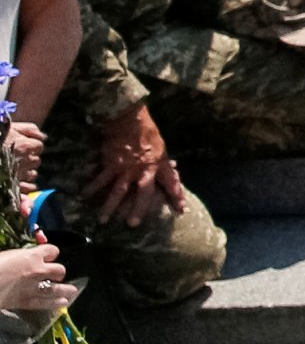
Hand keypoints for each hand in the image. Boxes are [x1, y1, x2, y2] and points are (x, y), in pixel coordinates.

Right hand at [0, 245, 74, 315]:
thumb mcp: (8, 255)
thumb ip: (19, 257)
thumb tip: (21, 258)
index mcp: (32, 255)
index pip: (51, 250)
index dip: (52, 253)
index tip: (50, 256)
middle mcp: (37, 270)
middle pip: (58, 270)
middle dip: (59, 272)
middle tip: (58, 275)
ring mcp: (33, 287)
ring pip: (56, 288)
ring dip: (65, 290)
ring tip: (72, 291)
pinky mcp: (26, 301)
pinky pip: (44, 303)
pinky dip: (54, 303)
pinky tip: (62, 304)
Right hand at [6, 120, 42, 185]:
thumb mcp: (12, 127)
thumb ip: (30, 129)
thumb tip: (44, 136)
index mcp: (25, 145)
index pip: (38, 146)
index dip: (32, 145)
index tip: (25, 145)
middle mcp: (23, 160)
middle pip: (36, 161)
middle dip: (29, 159)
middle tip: (18, 157)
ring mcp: (18, 173)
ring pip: (32, 174)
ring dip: (27, 172)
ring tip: (16, 168)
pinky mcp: (12, 183)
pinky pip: (27, 188)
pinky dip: (27, 187)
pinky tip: (21, 182)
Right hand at [84, 103, 184, 226]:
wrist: (129, 120)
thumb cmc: (147, 131)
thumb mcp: (161, 146)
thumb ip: (163, 160)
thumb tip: (172, 166)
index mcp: (159, 164)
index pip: (171, 182)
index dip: (177, 196)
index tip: (181, 209)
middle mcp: (143, 170)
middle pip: (142, 195)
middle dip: (138, 210)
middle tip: (132, 224)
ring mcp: (126, 169)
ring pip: (118, 192)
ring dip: (110, 207)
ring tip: (103, 219)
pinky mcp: (111, 165)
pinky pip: (101, 180)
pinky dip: (92, 188)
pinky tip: (85, 195)